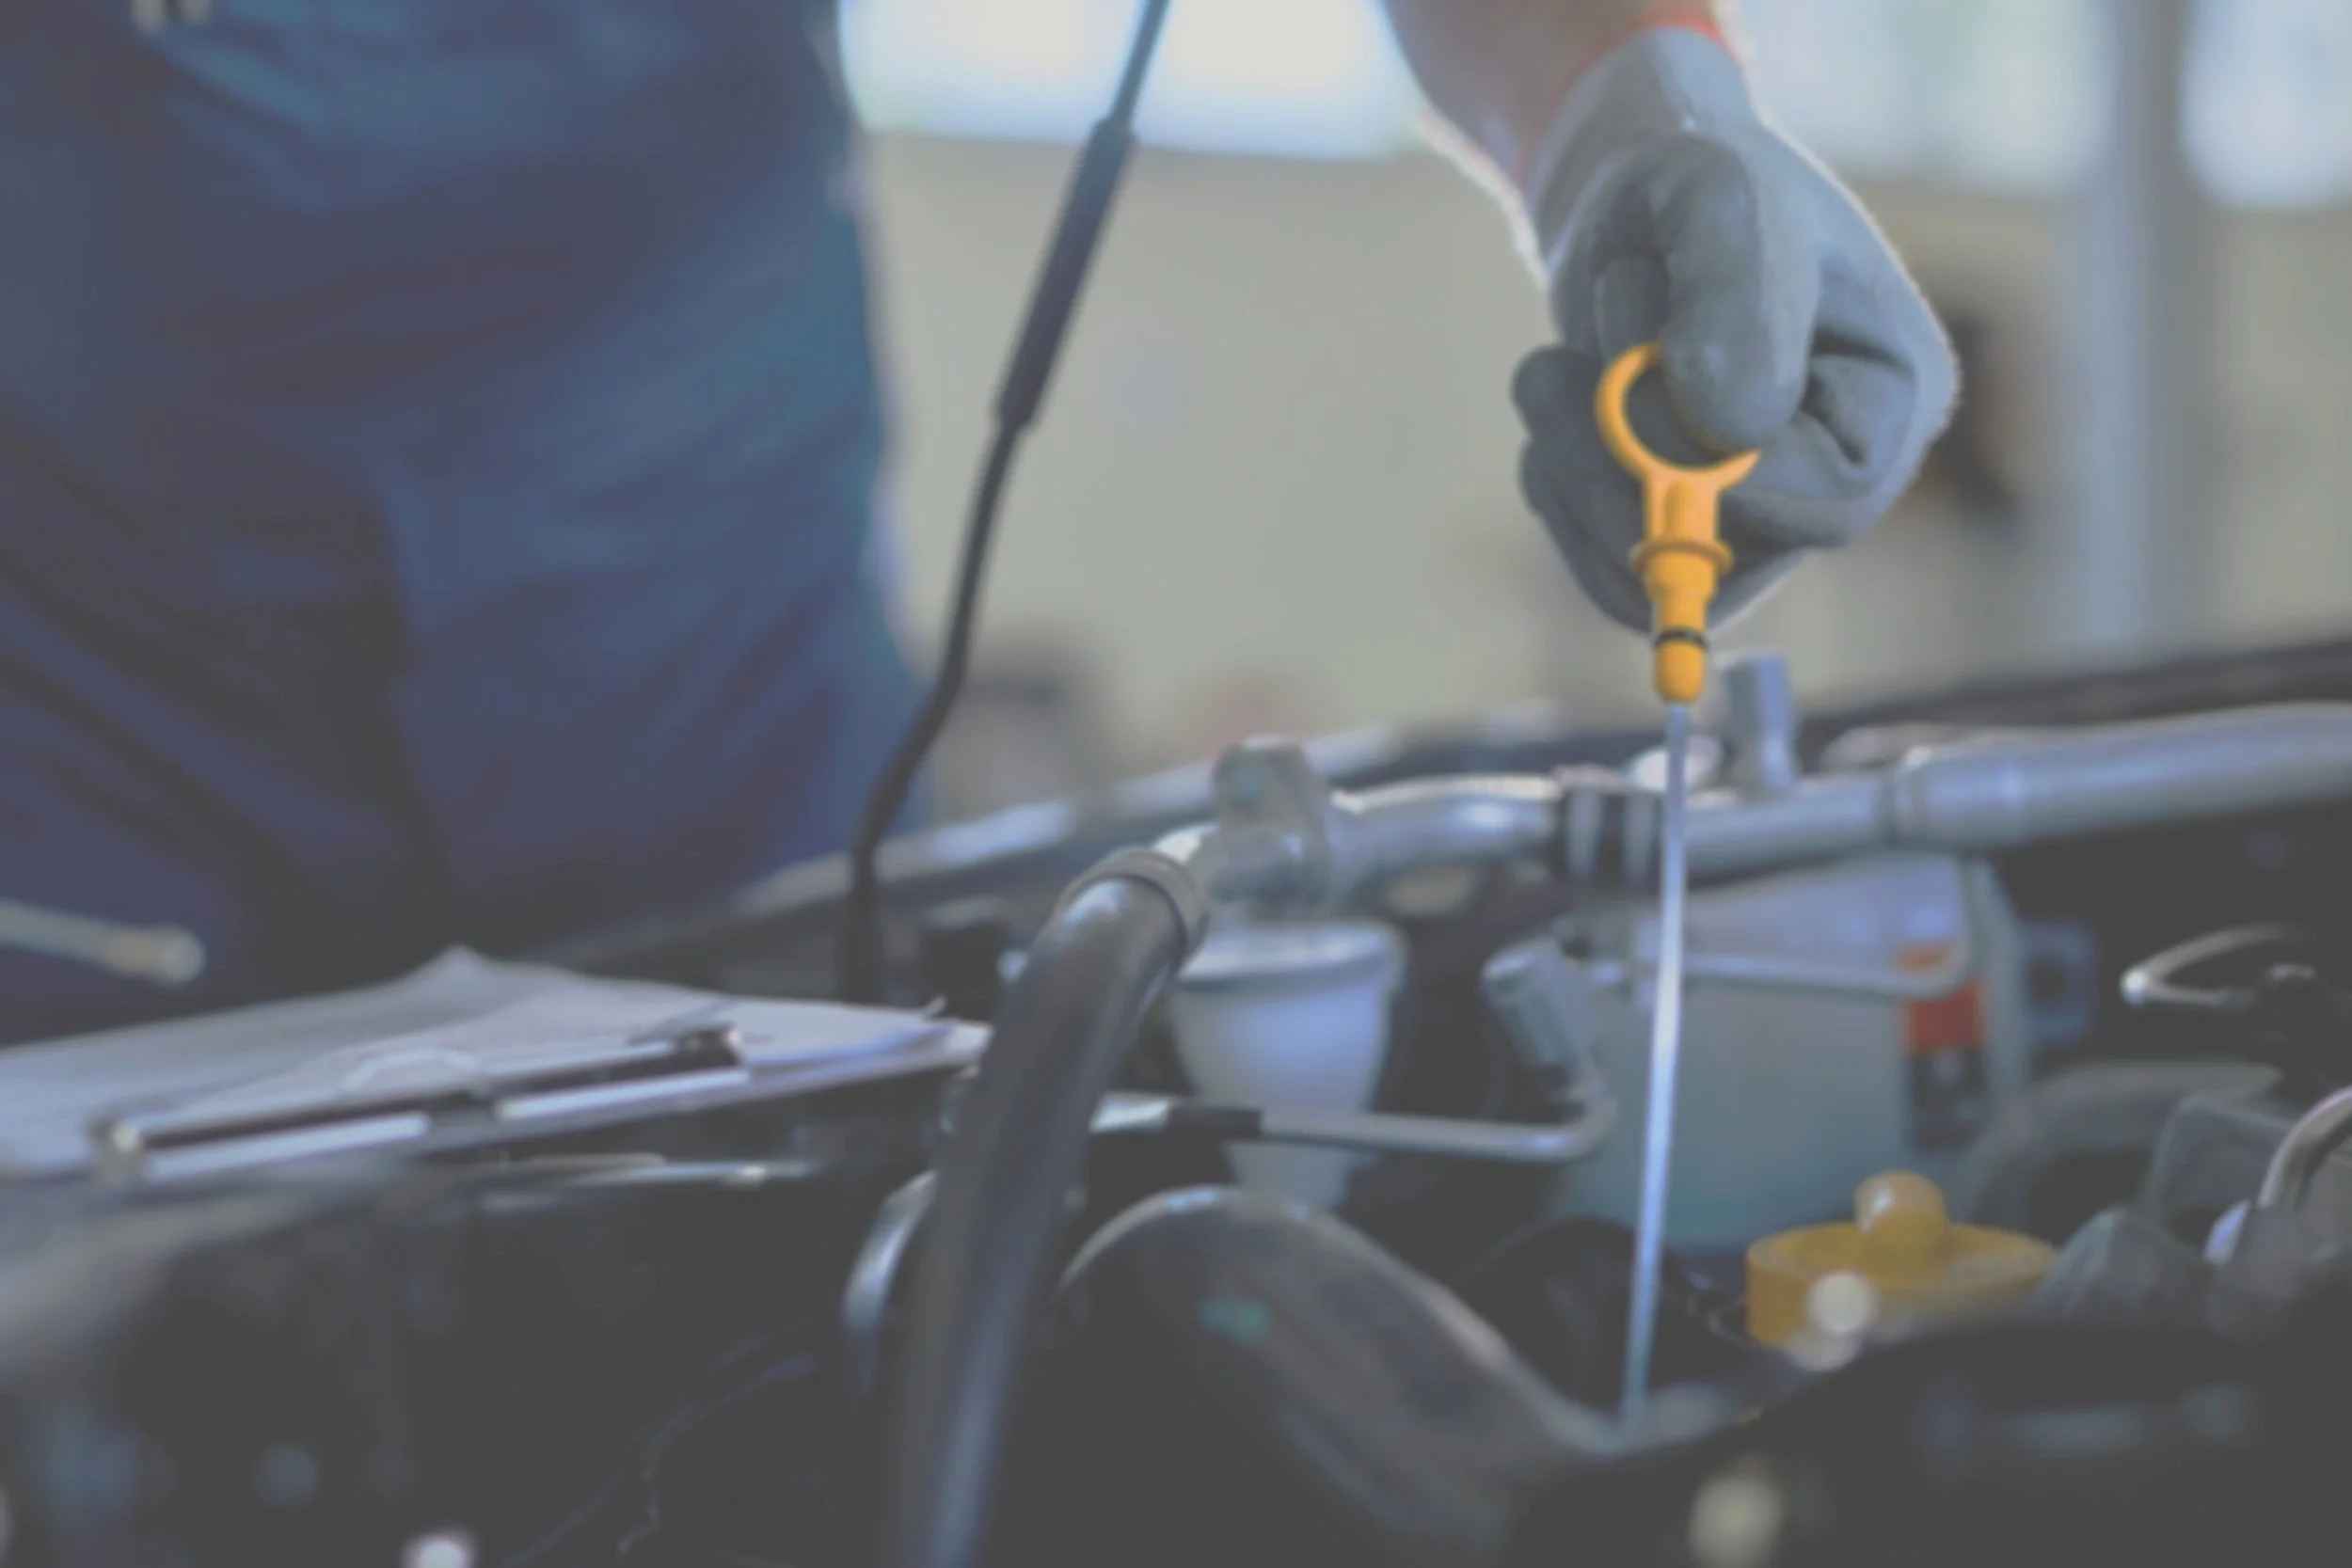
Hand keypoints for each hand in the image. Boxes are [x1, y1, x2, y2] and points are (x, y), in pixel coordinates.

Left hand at [1512, 26, 1957, 631]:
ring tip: (1556, 365)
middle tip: (1565, 355)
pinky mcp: (1681, 531)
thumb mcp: (1716, 198)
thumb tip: (1732, 429)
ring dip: (1574, 464)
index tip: (1650, 363)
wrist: (1632, 199)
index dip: (1724, 470)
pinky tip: (1553, 409)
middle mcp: (1837, 475)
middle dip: (1622, 454)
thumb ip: (1735, 297)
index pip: (1832, 504)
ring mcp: (1757, 516)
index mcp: (1895, 398)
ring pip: (1654, 570)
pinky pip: (1606, 574)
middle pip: (1731, 548)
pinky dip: (1555, 489)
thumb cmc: (1695, 182)